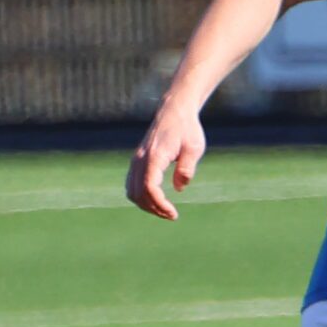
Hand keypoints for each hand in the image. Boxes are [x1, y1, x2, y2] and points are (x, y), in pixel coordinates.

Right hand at [127, 103, 205, 219]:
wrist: (174, 111)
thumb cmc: (187, 129)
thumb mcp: (194, 148)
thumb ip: (187, 168)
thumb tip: (179, 189)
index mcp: (155, 156)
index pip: (149, 187)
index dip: (159, 204)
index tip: (173, 213)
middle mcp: (141, 159)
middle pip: (138, 193)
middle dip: (153, 208)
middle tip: (171, 215)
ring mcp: (137, 160)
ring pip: (132, 191)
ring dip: (146, 204)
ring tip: (164, 209)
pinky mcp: (137, 160)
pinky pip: (132, 184)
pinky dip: (140, 196)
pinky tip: (155, 200)